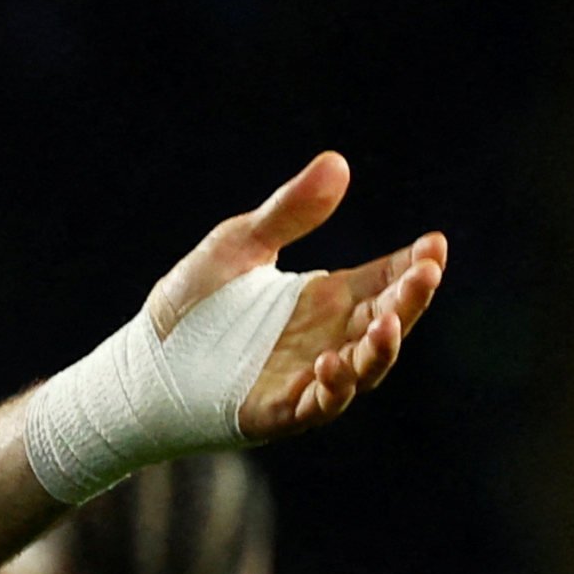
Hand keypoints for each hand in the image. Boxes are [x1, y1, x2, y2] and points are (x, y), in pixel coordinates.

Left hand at [143, 152, 447, 440]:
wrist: (138, 362)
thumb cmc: (191, 305)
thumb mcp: (239, 246)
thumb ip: (287, 213)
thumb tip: (337, 162)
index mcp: (325, 300)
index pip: (385, 282)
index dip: (414, 266)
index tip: (435, 244)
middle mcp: (326, 339)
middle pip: (386, 323)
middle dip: (410, 300)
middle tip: (426, 273)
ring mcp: (305, 379)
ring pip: (362, 370)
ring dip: (380, 349)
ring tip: (387, 323)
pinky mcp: (275, 412)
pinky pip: (315, 406)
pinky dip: (331, 389)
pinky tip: (333, 363)